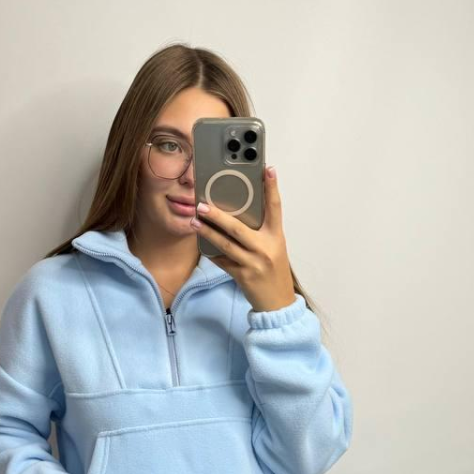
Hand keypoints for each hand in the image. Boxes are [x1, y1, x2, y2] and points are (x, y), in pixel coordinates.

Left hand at [190, 164, 296, 312]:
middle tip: (202, 204)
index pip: (275, 208)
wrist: (278, 304)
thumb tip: (238, 213)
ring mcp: (252, 263)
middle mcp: (265, 248)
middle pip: (238, 228)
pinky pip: (222, 261)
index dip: (272, 188)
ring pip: (225, 244)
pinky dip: (211, 252)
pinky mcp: (242, 276)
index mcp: (276, 237)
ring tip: (195, 222)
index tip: (267, 169)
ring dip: (208, 232)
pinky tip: (201, 243)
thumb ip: (261, 231)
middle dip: (218, 215)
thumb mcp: (274, 247)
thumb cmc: (274, 272)